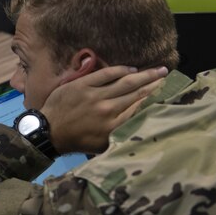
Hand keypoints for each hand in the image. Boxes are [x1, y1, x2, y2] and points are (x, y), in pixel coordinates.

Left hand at [41, 65, 168, 153]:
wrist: (49, 131)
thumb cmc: (77, 141)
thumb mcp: (102, 146)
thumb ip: (121, 135)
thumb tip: (139, 124)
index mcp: (113, 126)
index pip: (139, 108)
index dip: (153, 98)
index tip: (165, 89)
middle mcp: (107, 109)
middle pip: (136, 92)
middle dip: (153, 83)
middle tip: (166, 73)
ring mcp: (95, 95)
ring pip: (125, 82)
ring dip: (143, 75)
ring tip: (157, 69)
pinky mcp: (82, 84)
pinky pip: (105, 74)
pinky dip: (120, 70)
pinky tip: (131, 69)